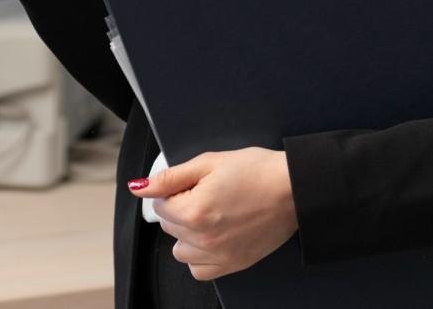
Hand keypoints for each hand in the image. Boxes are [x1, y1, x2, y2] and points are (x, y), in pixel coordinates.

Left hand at [130, 148, 297, 281]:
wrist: (293, 188)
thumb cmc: (256, 170)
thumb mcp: (209, 162)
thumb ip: (170, 177)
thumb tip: (139, 188)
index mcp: (194, 211)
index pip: (160, 205)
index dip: (175, 190)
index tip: (194, 183)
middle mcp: (203, 239)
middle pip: (169, 226)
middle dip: (180, 209)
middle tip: (206, 193)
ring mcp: (219, 255)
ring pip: (181, 250)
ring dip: (187, 234)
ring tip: (210, 215)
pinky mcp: (233, 264)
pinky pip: (199, 270)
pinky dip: (200, 256)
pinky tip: (213, 237)